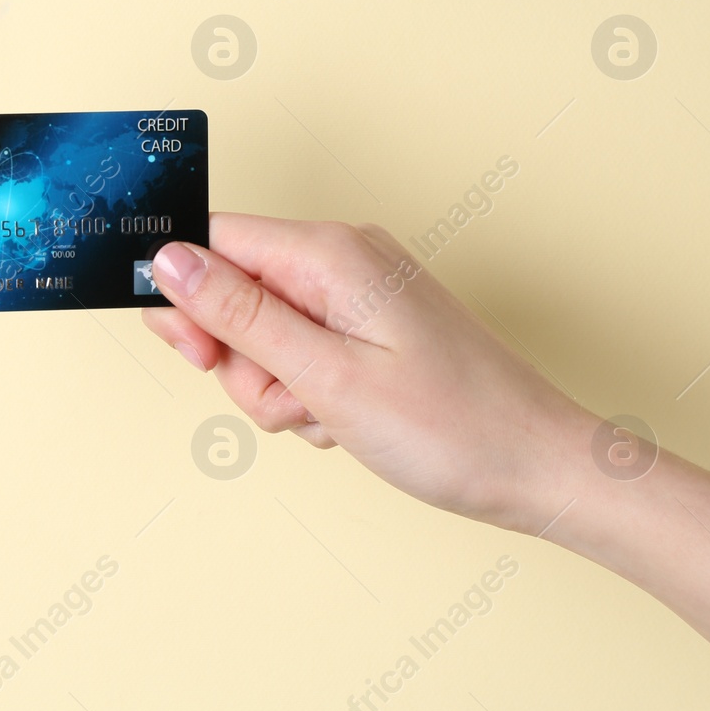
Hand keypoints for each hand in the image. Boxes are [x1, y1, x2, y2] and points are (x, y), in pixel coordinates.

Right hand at [143, 214, 593, 533]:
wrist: (540, 468)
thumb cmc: (453, 428)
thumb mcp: (325, 377)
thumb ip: (239, 315)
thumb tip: (169, 260)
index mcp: (330, 253)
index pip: (213, 241)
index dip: (189, 300)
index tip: (200, 358)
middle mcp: (343, 259)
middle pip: (232, 293)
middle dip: (240, 358)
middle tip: (284, 398)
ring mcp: (358, 294)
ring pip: (263, 334)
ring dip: (276, 387)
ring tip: (328, 415)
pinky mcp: (369, 328)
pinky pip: (301, 353)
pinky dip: (307, 393)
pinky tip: (344, 419)